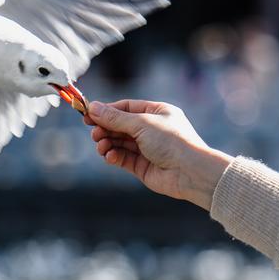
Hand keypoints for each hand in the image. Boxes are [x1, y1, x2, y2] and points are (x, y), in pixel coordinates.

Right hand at [83, 99, 232, 210]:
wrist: (190, 172)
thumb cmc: (171, 141)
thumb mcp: (141, 124)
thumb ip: (115, 118)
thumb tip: (93, 107)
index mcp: (156, 112)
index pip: (126, 108)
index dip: (107, 111)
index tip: (88, 114)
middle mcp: (152, 129)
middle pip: (120, 126)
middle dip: (106, 128)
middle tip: (94, 132)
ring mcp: (147, 148)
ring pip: (120, 142)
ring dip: (108, 143)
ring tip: (101, 146)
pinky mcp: (143, 166)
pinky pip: (123, 158)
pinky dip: (114, 156)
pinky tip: (109, 156)